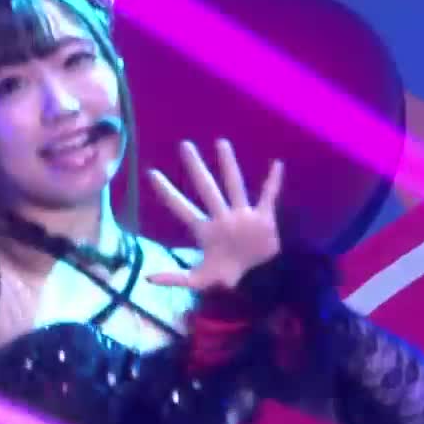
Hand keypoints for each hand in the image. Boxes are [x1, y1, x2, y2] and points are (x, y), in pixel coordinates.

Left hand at [146, 139, 283, 290]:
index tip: (151, 174)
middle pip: (206, 188)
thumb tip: (147, 278)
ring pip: (235, 185)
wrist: (259, 277)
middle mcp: (222, 217)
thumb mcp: (199, 280)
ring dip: (229, 165)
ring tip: (221, 142)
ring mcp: (242, 215)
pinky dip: (274, 183)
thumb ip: (175, 278)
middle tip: (184, 145)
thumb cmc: (226, 274)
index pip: (182, 208)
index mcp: (205, 230)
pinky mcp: (263, 217)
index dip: (167, 193)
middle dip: (195, 168)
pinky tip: (277, 164)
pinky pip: (269, 196)